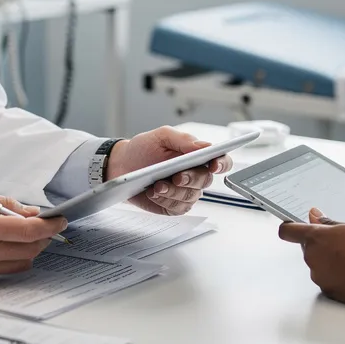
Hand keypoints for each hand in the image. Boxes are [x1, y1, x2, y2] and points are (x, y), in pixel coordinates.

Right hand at [0, 191, 65, 285]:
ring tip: (16, 237)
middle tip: (42, 227)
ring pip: (21, 263)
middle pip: (30, 249)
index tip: (60, 221)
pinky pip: (3, 272)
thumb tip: (33, 214)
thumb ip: (7, 206)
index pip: (28, 231)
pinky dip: (7, 260)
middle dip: (42, 238)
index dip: (49, 227)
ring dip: (26, 250)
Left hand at [104, 126, 233, 215]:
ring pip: (190, 196)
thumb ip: (183, 139)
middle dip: (191, 179)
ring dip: (173, 191)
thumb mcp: (161, 136)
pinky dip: (165, 201)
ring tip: (157, 185)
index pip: (220, 161)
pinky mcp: (173, 205)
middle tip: (176, 177)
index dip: (222, 163)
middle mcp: (195, 175)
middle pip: (205, 181)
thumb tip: (204, 145)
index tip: (214, 165)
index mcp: (197, 156)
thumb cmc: (143, 148)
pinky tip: (153, 193)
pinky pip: (177, 207)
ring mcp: (185, 192)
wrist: (122, 165)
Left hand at [278, 209, 344, 311]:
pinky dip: (336, 275)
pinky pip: (326, 278)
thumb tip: (315, 216)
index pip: (288, 231)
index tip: (292, 227)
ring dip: (329, 260)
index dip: (290, 228)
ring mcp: (319, 276)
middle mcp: (313, 257)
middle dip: (320, 243)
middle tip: (343, 242)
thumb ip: (330, 221)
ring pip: (317, 263)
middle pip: (307, 247)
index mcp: (317, 237)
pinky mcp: (327, 290)